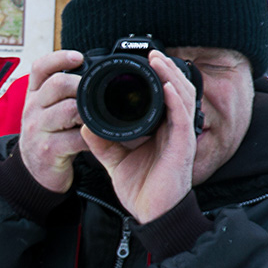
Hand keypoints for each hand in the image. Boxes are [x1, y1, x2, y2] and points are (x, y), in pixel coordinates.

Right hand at [19, 49, 90, 192]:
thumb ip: (62, 92)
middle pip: (57, 84)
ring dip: (89, 112)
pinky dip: (92, 136)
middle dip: (82, 85)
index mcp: (34, 95)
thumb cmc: (49, 135)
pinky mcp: (48, 150)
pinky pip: (75, 138)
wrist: (34, 172)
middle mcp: (32, 109)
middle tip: (98, 93)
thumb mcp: (47, 109)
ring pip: (68, 110)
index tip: (78, 57)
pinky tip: (98, 137)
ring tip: (100, 116)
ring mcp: (38, 130)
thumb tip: (93, 70)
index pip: (40, 68)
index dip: (59, 58)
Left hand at [82, 51, 195, 222]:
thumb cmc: (141, 188)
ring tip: (159, 60)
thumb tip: (84, 124)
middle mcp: (174, 130)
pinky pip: (182, 118)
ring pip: (183, 97)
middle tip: (153, 52)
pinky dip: (176, 99)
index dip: (157, 77)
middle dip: (166, 69)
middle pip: (177, 90)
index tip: (142, 61)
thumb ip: (101, 141)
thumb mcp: (114, 159)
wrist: (151, 215)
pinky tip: (168, 86)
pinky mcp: (183, 147)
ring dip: (171, 76)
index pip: (164, 96)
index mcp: (161, 130)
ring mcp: (181, 137)